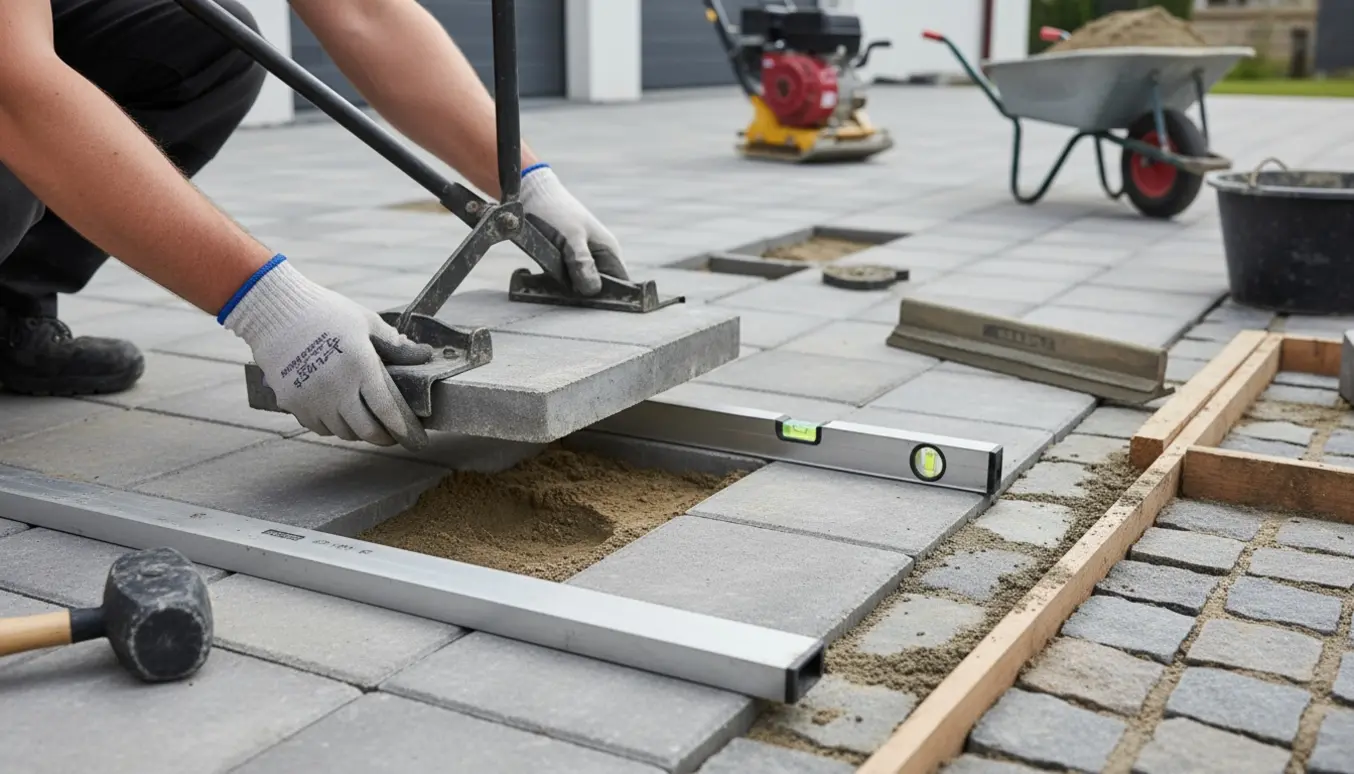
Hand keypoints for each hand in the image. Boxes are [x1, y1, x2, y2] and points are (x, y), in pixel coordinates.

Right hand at [220, 256, 434, 449]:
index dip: (404, 429)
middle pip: (367, 430)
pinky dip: (332, 425)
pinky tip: (337, 412)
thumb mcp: (366, 321)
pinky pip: (318, 426)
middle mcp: (337, 388)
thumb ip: (394, 343)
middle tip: (391, 434)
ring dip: (357, 431)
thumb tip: (422, 354)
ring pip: (342, 432)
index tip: (415, 439)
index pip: (388, 410)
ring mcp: (312, 398)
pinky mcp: (291, 402)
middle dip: (384, 437)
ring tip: (364, 420)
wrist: (273, 310)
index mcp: (360, 366)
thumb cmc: (324, 312)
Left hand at [518, 164, 627, 295]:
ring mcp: (582, 257)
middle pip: (598, 288)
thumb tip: (593, 290)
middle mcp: (598, 256)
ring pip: (578, 284)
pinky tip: (535, 277)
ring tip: (544, 283)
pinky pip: (563, 278)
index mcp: (609, 250)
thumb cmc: (556, 212)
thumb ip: (582, 263)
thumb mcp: (571, 238)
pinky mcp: (564, 259)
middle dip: (582, 296)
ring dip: (563, 289)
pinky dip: (551, 282)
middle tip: (562, 295)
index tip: (591, 307)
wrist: (531, 193)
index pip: (621, 284)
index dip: (611, 298)